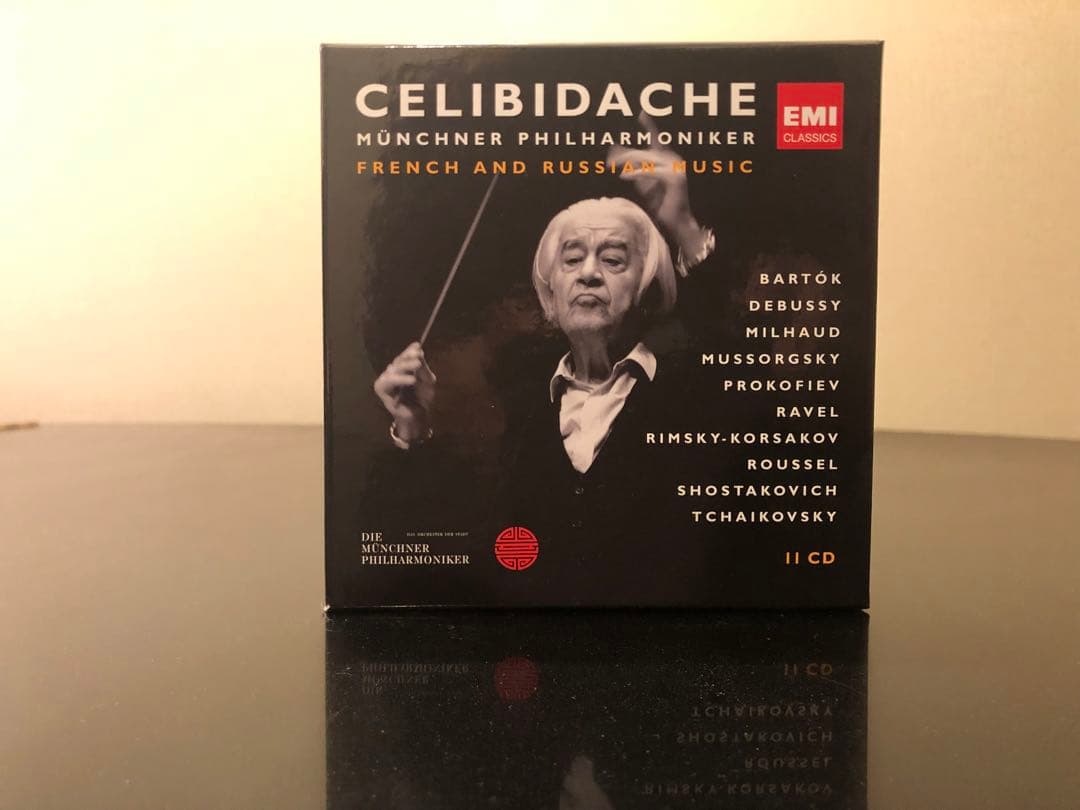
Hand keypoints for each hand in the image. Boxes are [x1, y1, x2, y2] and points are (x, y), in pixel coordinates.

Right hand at [373, 342, 435, 440]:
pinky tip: (411, 379)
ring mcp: (386, 379)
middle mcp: (393, 371)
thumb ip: (423, 367)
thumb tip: (419, 350)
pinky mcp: (381, 388)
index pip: (404, 356)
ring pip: (394, 369)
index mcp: (403, 368)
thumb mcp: (427, 381)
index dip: (410, 350)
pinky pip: (388, 381)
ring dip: (406, 366)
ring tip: (417, 364)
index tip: (417, 346)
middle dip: (409, 356)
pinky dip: (400, 379)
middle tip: (419, 354)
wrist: (418, 416)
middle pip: (399, 360)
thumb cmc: (422, 398)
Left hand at [608, 112, 710, 261]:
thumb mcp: (645, 185)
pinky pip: (650, 172)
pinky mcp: (674, 178)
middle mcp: (673, 160)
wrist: (676, 222)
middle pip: (644, 151)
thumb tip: (621, 159)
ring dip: (627, 162)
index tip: (642, 112)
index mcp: (667, 159)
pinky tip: (624, 175)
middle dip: (625, 155)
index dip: (649, 125)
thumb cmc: (662, 205)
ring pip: (646, 159)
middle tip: (609, 161)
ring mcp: (675, 167)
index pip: (656, 139)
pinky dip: (635, 173)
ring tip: (614, 167)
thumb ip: (636, 170)